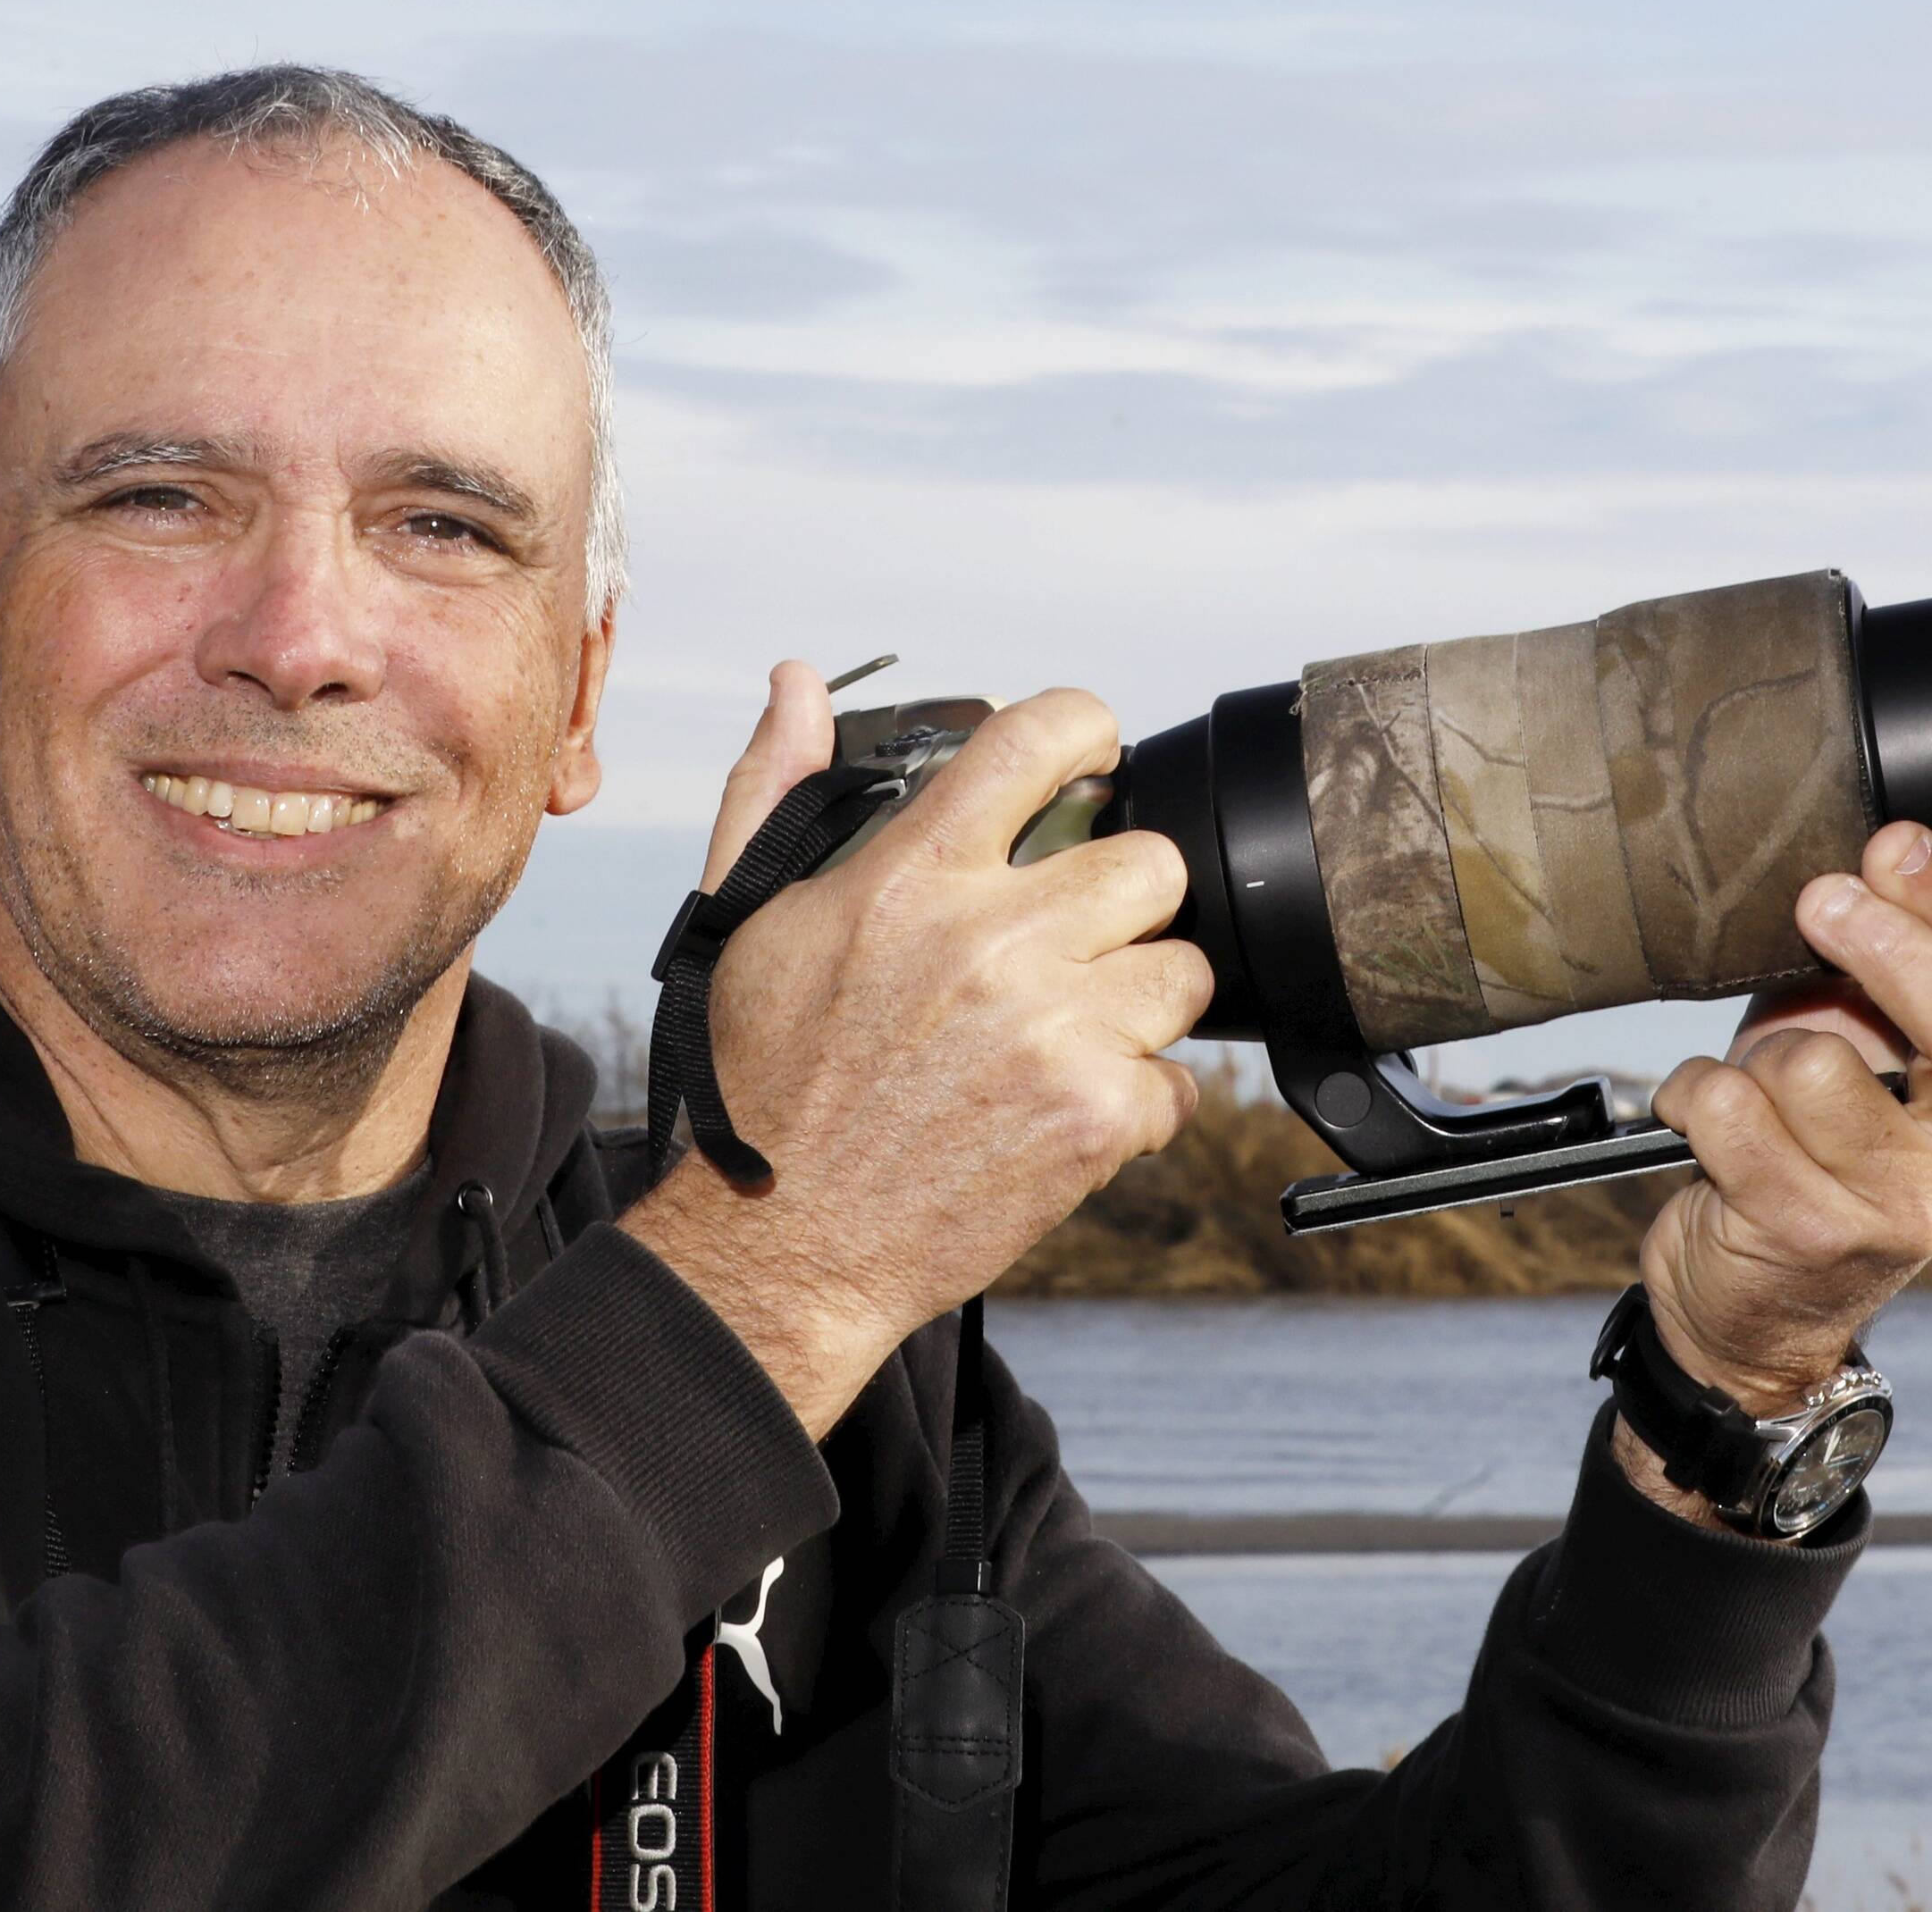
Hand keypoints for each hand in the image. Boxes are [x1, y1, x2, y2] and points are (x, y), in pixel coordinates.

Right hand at [622, 668, 1212, 1438]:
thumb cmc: (763, 1084)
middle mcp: (992, 940)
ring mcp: (1052, 1031)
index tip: (1094, 755)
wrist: (782, 1244)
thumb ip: (780, 789)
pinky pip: (1179, 1083)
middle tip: (1082, 934)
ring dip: (1139, 1001)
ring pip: (1183, 973)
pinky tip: (1067, 1108)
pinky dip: (1137, 1102)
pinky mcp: (1092, 1119)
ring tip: (1073, 1028)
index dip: (1087, 731)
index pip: (1040, 739)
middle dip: (1127, 897)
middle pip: (1153, 862)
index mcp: (911, 877)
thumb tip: (799, 686)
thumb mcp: (748, 918)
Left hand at [1624, 822, 1931, 1486]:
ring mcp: (1896, 1209)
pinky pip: (1732, 1111)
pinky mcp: (1813, 1234)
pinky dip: (1695, 1093)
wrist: (1752, 1309)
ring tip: (1748, 1086)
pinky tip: (1703, 1120)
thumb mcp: (1857, 1059)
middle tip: (1818, 899)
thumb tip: (1864, 868)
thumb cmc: (1802, 1150)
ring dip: (1755, 1054)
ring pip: (1814, 1066)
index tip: (1894, 842)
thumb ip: (1875, 983)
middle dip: (1886, 950)